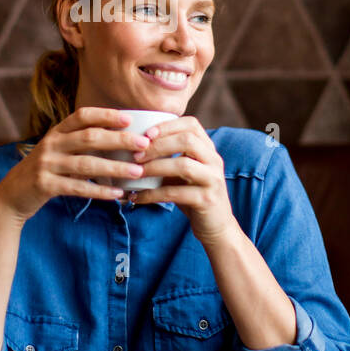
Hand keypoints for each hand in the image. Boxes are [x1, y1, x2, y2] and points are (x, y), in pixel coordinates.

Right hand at [0, 106, 150, 224]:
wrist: (12, 196)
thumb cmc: (44, 172)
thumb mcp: (58, 151)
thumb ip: (79, 144)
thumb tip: (119, 139)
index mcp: (56, 132)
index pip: (82, 116)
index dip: (106, 115)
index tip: (129, 119)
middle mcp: (51, 144)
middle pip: (89, 137)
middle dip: (119, 140)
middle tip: (144, 144)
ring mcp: (47, 164)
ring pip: (87, 164)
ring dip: (115, 167)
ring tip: (137, 171)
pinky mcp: (45, 185)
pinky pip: (77, 187)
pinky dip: (100, 191)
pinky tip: (117, 194)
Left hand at [127, 115, 235, 243]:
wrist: (216, 226)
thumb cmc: (192, 194)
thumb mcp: (183, 172)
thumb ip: (169, 157)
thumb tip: (133, 145)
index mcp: (208, 149)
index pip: (192, 125)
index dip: (168, 125)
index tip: (146, 133)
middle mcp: (214, 161)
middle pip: (187, 140)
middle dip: (158, 145)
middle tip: (136, 155)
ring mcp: (213, 180)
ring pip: (183, 165)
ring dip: (155, 167)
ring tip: (136, 173)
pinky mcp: (207, 200)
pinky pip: (175, 193)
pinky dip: (152, 194)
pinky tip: (136, 197)